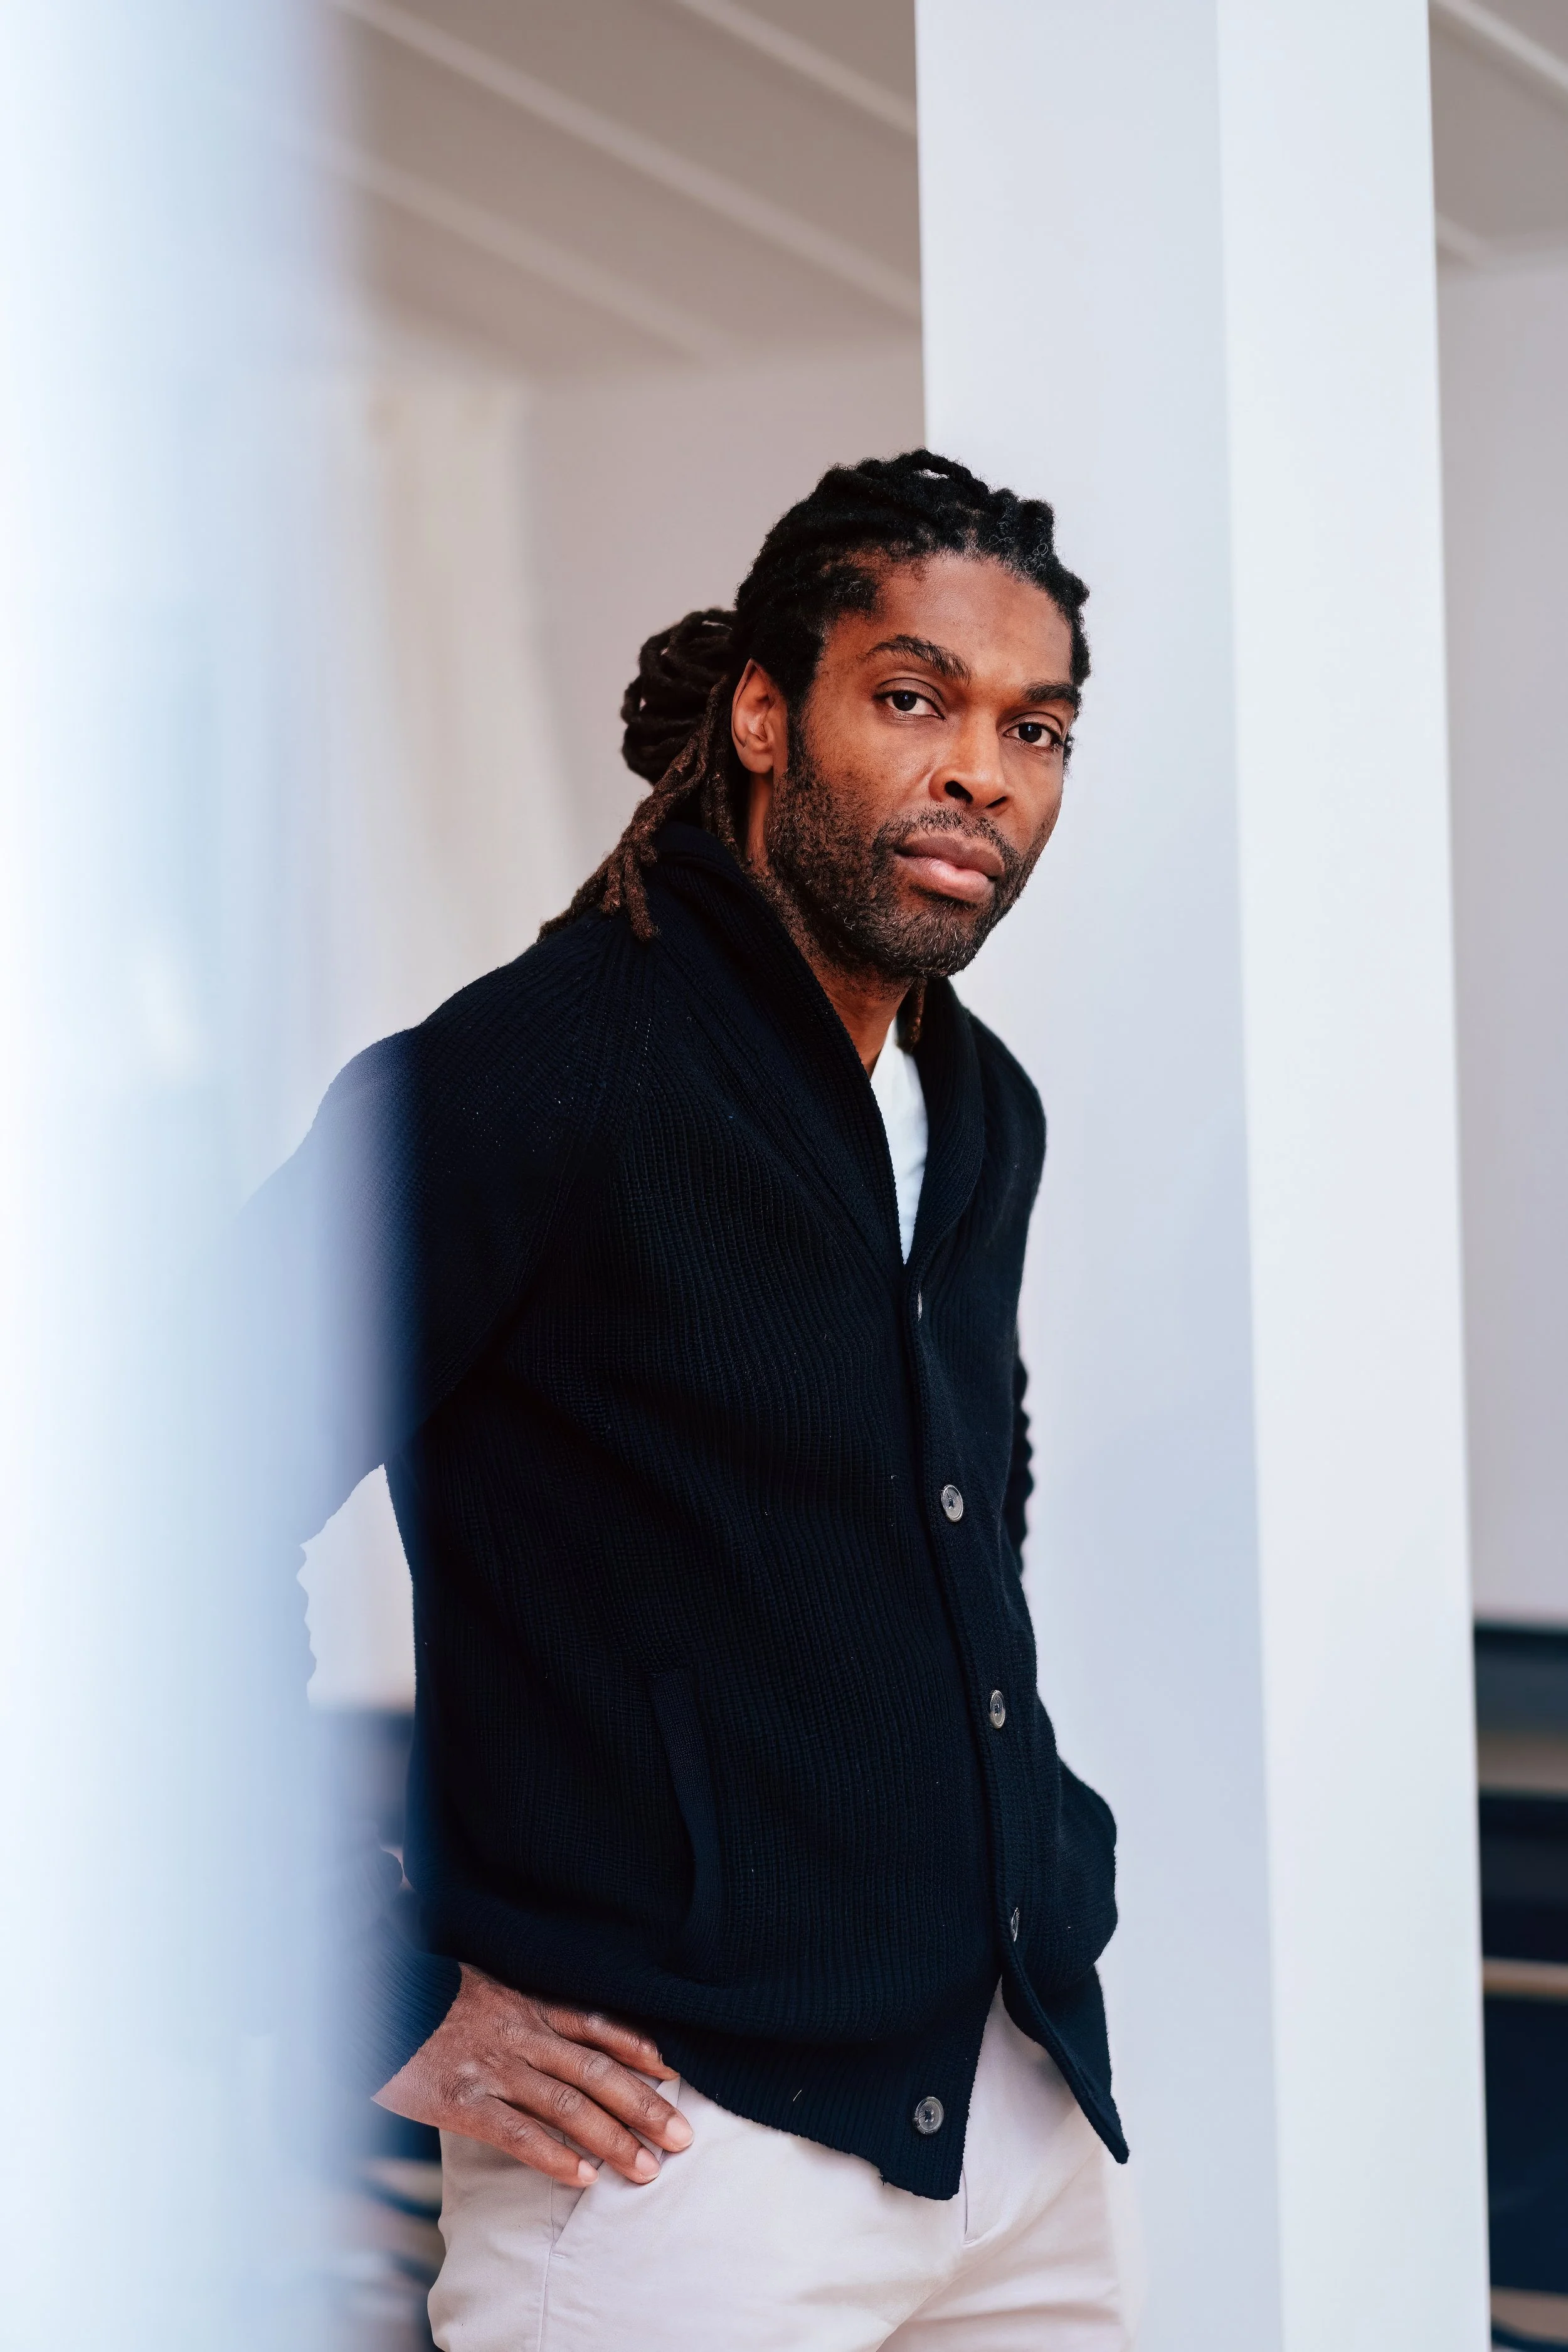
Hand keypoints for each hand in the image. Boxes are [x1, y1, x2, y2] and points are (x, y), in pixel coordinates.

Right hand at [373, 1963, 692, 2186]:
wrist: (368, 1996)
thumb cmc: (421, 1995)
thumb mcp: (477, 1987)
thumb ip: (514, 2007)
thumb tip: (543, 2028)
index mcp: (525, 2003)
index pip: (596, 2024)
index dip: (639, 2047)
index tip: (675, 2070)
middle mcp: (520, 2035)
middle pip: (597, 2070)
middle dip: (645, 2105)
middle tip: (683, 2136)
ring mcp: (494, 2069)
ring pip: (569, 2105)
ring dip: (614, 2139)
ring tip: (648, 2168)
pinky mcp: (462, 2101)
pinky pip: (517, 2133)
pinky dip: (553, 2156)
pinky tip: (582, 2178)